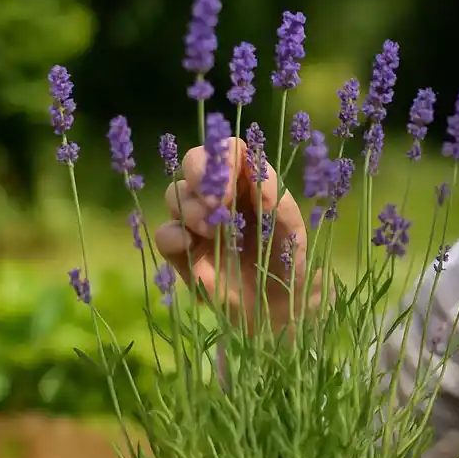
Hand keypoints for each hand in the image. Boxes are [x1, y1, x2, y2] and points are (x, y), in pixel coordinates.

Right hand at [153, 137, 315, 330]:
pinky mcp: (184, 251)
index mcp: (249, 182)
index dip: (222, 157)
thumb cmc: (291, 262)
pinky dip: (172, 234)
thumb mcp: (293, 232)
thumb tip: (258, 174)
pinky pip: (165, 232)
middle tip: (216, 206)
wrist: (280, 308)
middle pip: (194, 162)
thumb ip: (277, 202)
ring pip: (176, 194)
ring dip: (190, 208)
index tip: (229, 186)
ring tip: (212, 231)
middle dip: (199, 176)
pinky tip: (189, 244)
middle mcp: (220, 196)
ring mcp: (198, 222)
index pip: (228, 149)